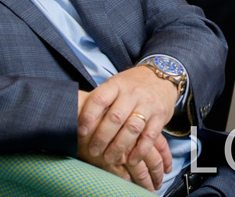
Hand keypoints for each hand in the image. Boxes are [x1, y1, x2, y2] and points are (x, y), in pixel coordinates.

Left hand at [76, 66, 178, 190]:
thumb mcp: (115, 85)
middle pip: (115, 117)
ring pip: (132, 128)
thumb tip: (71, 115)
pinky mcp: (160, 115)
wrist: (162, 75)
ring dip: (119, 147)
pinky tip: (131, 160)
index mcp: (116, 85)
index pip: (99, 99)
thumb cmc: (131, 85)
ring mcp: (147, 104)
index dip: (88, 117)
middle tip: (94, 151)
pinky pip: (150, 136)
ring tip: (109, 158)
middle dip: (101, 138)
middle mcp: (132, 93)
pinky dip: (140, 151)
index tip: (80, 132)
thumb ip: (98, 100)